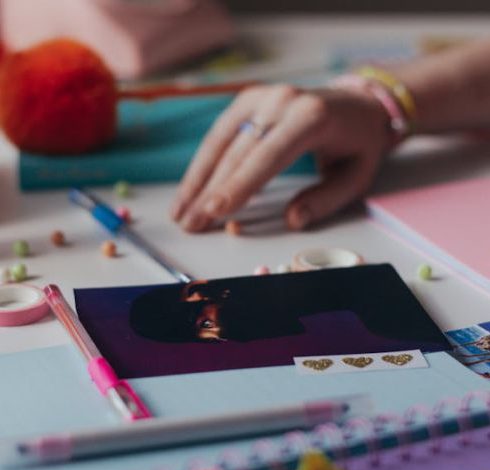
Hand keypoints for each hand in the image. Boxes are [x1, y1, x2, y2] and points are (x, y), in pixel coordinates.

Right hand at [171, 84, 390, 231]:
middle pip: (237, 152)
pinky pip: (219, 135)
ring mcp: (261, 98)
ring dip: (197, 180)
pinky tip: (190, 189)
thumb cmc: (358, 143)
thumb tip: (292, 219)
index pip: (268, 156)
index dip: (239, 185)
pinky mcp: (248, 101)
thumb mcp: (357, 176)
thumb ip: (326, 200)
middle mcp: (281, 102)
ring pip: (220, 143)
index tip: (214, 211)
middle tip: (190, 225)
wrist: (358, 103)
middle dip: (210, 192)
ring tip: (180, 213)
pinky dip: (202, 164)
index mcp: (311, 118)